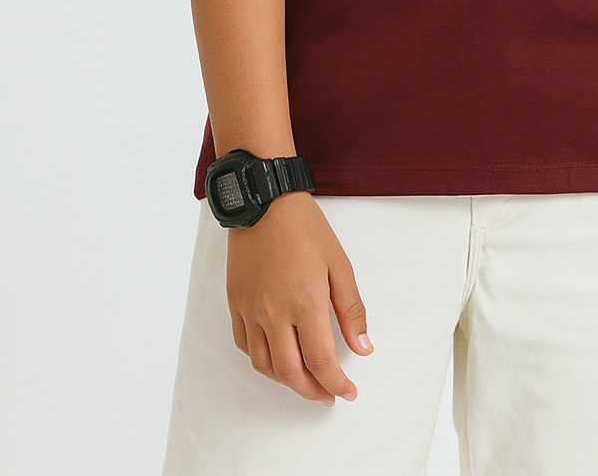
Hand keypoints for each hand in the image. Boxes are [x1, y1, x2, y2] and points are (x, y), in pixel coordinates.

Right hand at [226, 191, 373, 402]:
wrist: (265, 202)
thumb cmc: (305, 229)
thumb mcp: (339, 264)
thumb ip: (351, 310)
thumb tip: (362, 348)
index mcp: (305, 303)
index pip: (321, 361)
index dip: (336, 383)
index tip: (348, 392)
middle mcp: (274, 313)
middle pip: (291, 372)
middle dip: (312, 391)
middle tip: (327, 395)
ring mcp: (250, 310)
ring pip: (264, 365)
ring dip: (286, 381)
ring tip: (304, 381)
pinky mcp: (235, 303)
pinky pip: (244, 345)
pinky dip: (261, 360)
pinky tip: (276, 358)